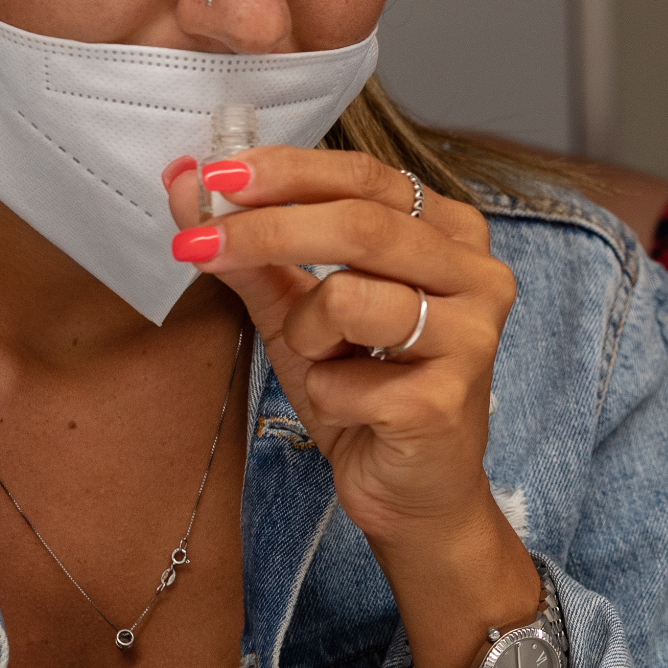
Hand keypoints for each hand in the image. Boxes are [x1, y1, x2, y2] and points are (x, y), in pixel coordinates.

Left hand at [166, 148, 548, 667]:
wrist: (413, 496)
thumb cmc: (366, 395)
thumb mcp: (299, 316)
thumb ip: (253, 254)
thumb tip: (189, 184)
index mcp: (450, 234)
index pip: (366, 177)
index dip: (288, 170)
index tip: (216, 173)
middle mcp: (478, 272)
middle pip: (360, 223)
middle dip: (264, 229)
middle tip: (197, 242)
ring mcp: (473, 334)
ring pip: (348, 296)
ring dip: (304, 333)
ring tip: (324, 363)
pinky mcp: (449, 397)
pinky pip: (344, 373)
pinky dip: (324, 392)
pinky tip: (355, 412)